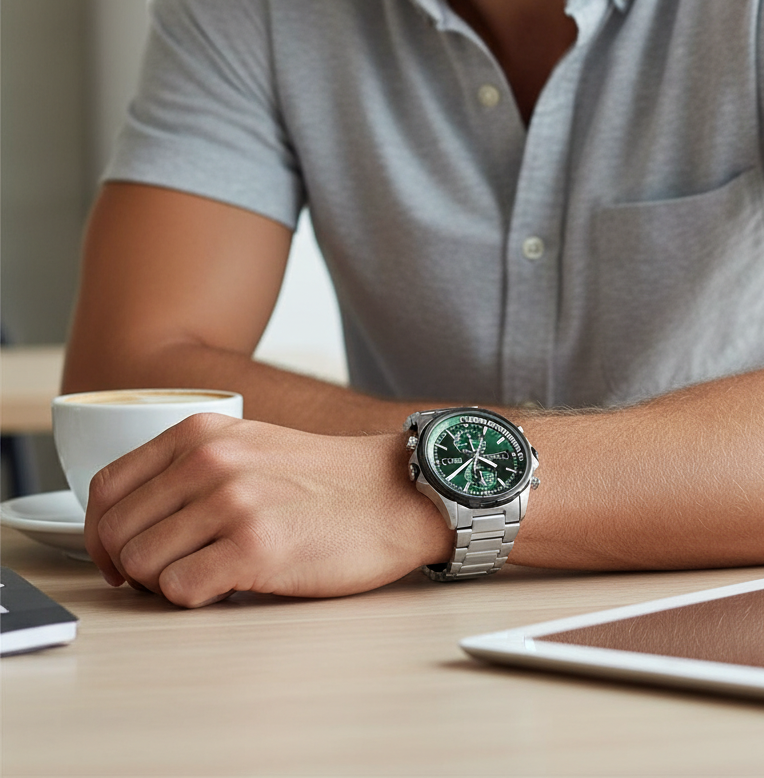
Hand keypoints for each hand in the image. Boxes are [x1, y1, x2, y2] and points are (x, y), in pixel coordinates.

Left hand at [84, 413, 451, 607]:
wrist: (395, 494)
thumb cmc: (325, 480)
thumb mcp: (250, 445)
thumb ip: (190, 467)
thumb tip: (124, 523)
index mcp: (202, 432)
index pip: (107, 489)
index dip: (102, 533)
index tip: (118, 557)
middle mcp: (211, 461)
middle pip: (118, 533)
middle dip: (132, 566)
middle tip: (169, 575)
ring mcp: (233, 503)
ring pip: (143, 566)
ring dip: (167, 583)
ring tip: (210, 575)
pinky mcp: (256, 548)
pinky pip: (181, 591)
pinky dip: (197, 597)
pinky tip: (231, 584)